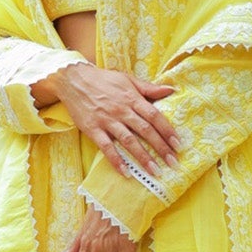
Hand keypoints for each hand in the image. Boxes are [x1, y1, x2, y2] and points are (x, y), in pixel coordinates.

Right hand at [53, 63, 178, 180]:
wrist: (73, 79)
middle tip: (173, 163)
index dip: (167, 131)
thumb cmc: (103, 80)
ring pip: (129, 141)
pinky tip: (126, 172)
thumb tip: (171, 90)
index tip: (178, 145)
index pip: (154, 116)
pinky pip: (106, 147)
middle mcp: (122, 110)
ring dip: (143, 157)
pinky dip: (116, 160)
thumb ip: (149, 88)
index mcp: (132, 98)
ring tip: (155, 171)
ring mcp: (107, 120)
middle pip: (145, 131)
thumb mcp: (127, 79)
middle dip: (161, 148)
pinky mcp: (93, 129)